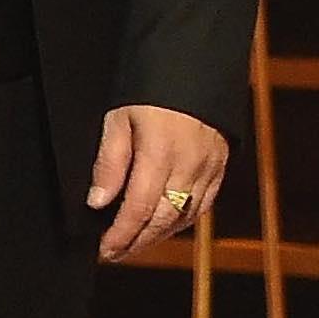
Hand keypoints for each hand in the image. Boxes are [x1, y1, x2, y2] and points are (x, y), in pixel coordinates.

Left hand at [87, 103, 229, 261]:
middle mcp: (188, 167)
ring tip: (134, 243)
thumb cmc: (150, 89)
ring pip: (184, 218)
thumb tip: (98, 202)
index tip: (104, 250)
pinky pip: (203, 206)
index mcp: (159, 154)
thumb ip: (110, 162)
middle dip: (137, 242)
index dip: (121, 236)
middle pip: (163, 221)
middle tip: (115, 253)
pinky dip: (182, 221)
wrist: (194, 65)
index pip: (139, 210)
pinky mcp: (220, 166)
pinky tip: (165, 224)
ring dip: (158, 236)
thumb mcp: (119, 118)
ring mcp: (208, 168)